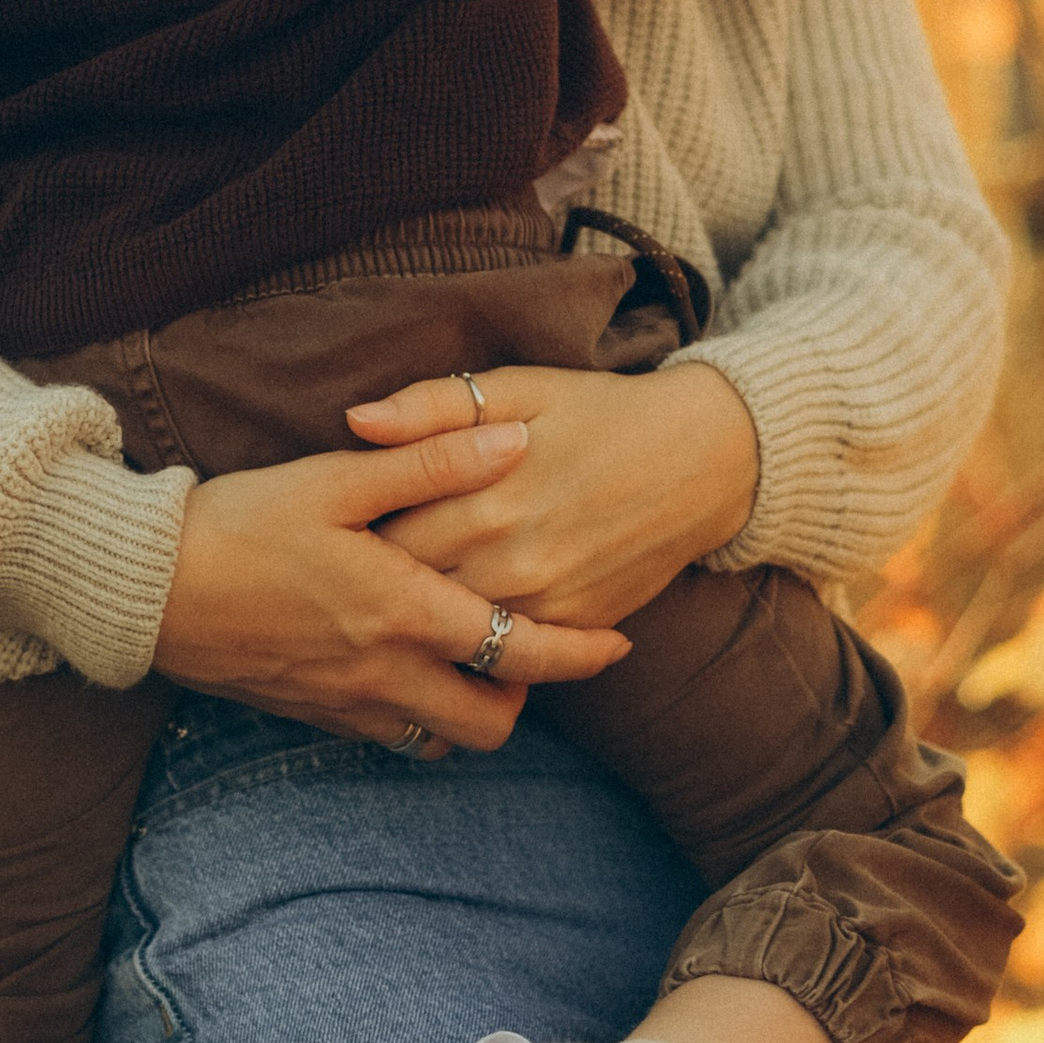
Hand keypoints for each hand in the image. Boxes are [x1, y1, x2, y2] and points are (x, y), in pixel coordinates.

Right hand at [153, 423, 625, 751]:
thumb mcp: (336, 478)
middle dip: (529, 694)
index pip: (519, 651)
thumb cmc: (241, 523)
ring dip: (474, 709)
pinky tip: (414, 670)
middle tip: (536, 647)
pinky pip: (394, 740)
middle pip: (494, 720)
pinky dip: (423, 717)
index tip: (617, 644)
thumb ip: (431, 462)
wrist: (145, 589)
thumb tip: (514, 442)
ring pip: (445, 738)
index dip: (579, 654)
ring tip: (478, 658)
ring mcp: (348, 705)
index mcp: (401, 610)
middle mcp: (384, 673)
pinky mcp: (315, 716)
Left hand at [351, 361, 761, 629]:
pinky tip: (454, 620)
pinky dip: (475, 641)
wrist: (702, 460)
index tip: (341, 526)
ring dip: (422, 618)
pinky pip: (505, 653)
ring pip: (452, 632)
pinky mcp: (574, 629)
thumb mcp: (515, 389)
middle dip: (377, 582)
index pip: (384, 537)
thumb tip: (355, 421)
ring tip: (394, 598)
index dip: (355, 535)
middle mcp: (510, 562)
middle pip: (410, 593)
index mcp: (483, 497)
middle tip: (353, 569)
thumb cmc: (597, 413)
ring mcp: (545, 604)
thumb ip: (430, 406)